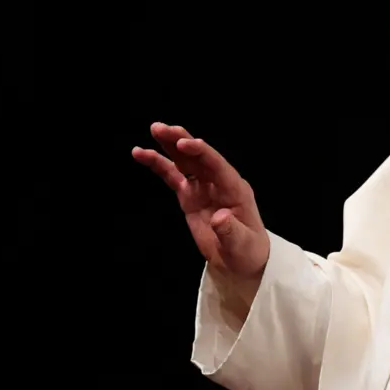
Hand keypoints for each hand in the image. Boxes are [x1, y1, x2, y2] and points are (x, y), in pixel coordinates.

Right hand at [132, 123, 268, 277]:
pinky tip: (142, 155)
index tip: (183, 143)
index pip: (217, 165)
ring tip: (154, 130)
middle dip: (182, 140)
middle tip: (162, 129)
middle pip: (199, 156)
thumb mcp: (241, 245)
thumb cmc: (246, 251)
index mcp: (235, 189)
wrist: (239, 260)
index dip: (201, 152)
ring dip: (169, 145)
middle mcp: (219, 182)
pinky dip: (159, 165)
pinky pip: (173, 176)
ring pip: (185, 161)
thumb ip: (230, 231)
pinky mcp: (190, 195)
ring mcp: (203, 187)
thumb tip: (220, 218)